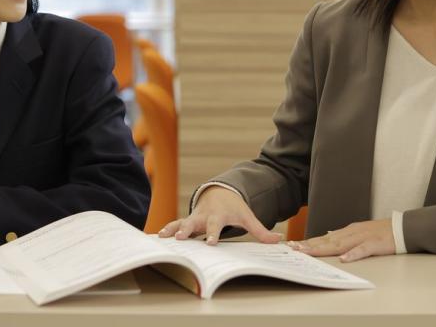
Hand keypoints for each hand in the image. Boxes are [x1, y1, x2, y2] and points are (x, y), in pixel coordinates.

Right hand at [157, 185, 280, 244]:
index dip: (213, 234)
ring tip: (161, 237)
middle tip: (178, 239)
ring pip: (180, 223)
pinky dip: (165, 230)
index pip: (216, 226)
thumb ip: (261, 231)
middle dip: (185, 231)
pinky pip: (174, 225)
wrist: (220, 192)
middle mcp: (203, 216)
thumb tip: (279, 240)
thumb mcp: (248, 217)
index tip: (211, 243)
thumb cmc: (235, 208)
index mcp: (218, 216)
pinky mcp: (187, 221)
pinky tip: (156, 239)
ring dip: (171, 230)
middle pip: (193, 224)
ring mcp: (193, 218)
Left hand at [287, 219, 394, 261]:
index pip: (324, 237)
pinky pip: (363, 250)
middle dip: (310, 245)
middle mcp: (352, 232)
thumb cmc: (382, 232)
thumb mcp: (359, 231)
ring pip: (340, 243)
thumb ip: (344, 234)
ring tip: (309, 253)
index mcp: (348, 231)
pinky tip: (344, 259)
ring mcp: (363, 237)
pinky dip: (353, 254)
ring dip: (323, 248)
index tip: (294, 245)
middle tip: (294, 248)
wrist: (403, 227)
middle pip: (328, 240)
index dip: (309, 242)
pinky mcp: (375, 244)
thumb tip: (328, 233)